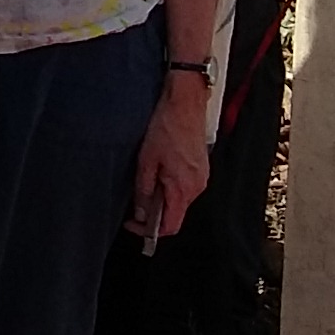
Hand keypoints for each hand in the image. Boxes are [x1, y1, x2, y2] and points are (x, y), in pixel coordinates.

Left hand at [127, 77, 211, 241]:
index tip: (134, 224)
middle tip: (135, 201)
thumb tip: (141, 212)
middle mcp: (197, 187)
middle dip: (154, 212)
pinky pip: (184, 186)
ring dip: (161, 197)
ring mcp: (201, 177)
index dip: (149, 231)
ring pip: (179, 200)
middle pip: (175, 214)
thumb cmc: (167, 126)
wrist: (185, 103)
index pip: (170, 226)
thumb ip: (144, 190)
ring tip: (146, 179)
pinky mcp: (200, 168)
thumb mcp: (146, 161)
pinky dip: (169, 186)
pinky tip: (158, 170)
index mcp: (184, 188)